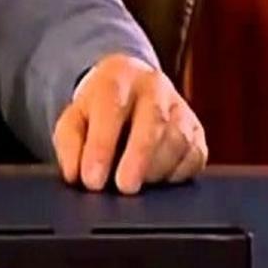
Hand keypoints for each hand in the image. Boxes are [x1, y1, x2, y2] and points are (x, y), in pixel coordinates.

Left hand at [52, 53, 206, 193]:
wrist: (129, 86)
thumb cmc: (99, 107)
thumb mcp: (74, 117)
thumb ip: (69, 143)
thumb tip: (74, 174)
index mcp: (117, 78)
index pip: (111, 109)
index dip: (101, 147)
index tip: (92, 180)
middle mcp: (153, 87)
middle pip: (152, 122)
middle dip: (137, 159)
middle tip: (123, 188)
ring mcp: (180, 107)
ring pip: (177, 140)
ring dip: (156, 169)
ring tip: (136, 183)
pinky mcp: (198, 130)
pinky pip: (194, 156)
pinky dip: (176, 173)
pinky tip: (156, 178)